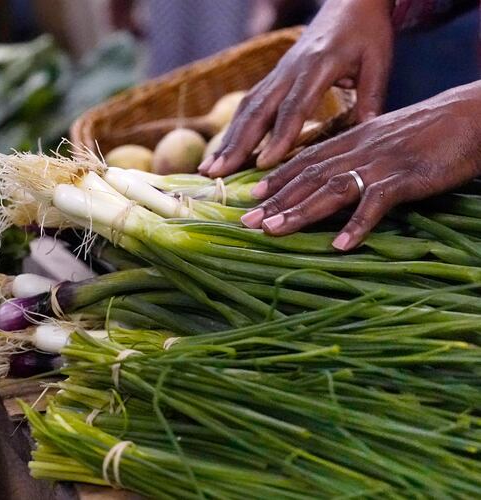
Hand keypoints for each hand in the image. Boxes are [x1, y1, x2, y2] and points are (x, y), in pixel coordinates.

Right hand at [199, 0, 393, 177]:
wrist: (349, 0)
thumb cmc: (366, 31)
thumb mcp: (378, 60)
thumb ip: (372, 96)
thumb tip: (366, 134)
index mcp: (317, 66)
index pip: (294, 106)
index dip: (278, 136)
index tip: (263, 164)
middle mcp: (289, 71)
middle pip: (257, 109)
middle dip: (236, 144)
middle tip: (217, 172)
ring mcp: (277, 74)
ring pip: (246, 108)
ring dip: (227, 139)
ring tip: (210, 168)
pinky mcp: (273, 78)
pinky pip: (248, 105)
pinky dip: (233, 130)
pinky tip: (223, 150)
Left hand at [240, 82, 480, 250]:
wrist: (472, 115)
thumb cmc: (428, 130)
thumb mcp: (383, 138)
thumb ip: (357, 154)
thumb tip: (335, 176)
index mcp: (352, 139)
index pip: (306, 160)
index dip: (277, 179)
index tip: (253, 196)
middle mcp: (359, 149)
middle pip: (309, 177)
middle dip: (276, 200)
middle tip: (247, 221)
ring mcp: (381, 163)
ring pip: (332, 188)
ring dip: (301, 212)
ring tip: (274, 231)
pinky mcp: (406, 177)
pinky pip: (377, 203)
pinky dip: (358, 224)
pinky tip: (340, 245)